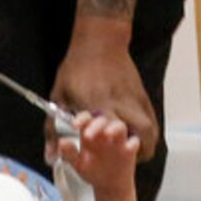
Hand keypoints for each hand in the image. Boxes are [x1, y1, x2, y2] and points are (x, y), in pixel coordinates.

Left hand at [50, 25, 157, 163]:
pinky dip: (147, 133)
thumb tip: (50, 156)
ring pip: (149, 129)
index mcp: (97, 103)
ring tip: (133, 151)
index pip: (107, 129)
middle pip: (139, 132)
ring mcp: (134, 101)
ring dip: (144, 144)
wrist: (101, 41)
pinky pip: (151, 120)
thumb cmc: (76, 68)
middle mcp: (120, 104)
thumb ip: (53, 128)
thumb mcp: (59, 95)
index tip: (98, 154)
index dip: (106, 143)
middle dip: (133, 150)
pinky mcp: (143, 97)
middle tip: (122, 158)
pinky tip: (136, 137)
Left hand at [54, 109, 139, 199]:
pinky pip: (134, 142)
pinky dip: (132, 143)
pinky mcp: (130, 149)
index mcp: (90, 132)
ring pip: (120, 126)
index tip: (74, 125)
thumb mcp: (78, 164)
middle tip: (88, 135)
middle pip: (102, 120)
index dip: (81, 119)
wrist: (108, 186)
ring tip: (108, 135)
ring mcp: (118, 140)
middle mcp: (104, 132)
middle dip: (95, 125)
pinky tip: (128, 147)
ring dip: (114, 128)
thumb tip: (61, 142)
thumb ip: (69, 153)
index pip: (86, 118)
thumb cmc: (92, 170)